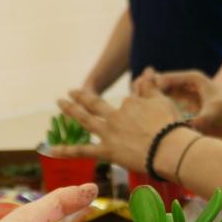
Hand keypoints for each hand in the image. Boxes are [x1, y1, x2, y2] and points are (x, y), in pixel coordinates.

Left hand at [55, 88, 182, 173]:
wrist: (169, 148)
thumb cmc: (171, 126)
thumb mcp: (163, 101)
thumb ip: (151, 87)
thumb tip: (147, 70)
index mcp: (130, 103)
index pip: (128, 103)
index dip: (134, 108)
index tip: (143, 117)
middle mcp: (116, 115)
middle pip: (96, 104)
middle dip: (82, 97)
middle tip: (71, 91)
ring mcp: (109, 133)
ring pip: (85, 120)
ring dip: (71, 110)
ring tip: (60, 102)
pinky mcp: (107, 151)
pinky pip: (83, 151)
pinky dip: (66, 150)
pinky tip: (50, 149)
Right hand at [142, 69, 221, 142]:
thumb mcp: (218, 111)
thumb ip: (203, 118)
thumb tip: (189, 128)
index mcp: (191, 80)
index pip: (165, 79)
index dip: (151, 87)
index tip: (141, 97)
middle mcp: (184, 91)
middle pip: (157, 90)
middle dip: (144, 96)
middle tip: (132, 105)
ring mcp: (183, 105)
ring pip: (158, 105)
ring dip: (148, 110)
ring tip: (134, 119)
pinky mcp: (183, 118)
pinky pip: (166, 120)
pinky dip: (156, 124)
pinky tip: (145, 132)